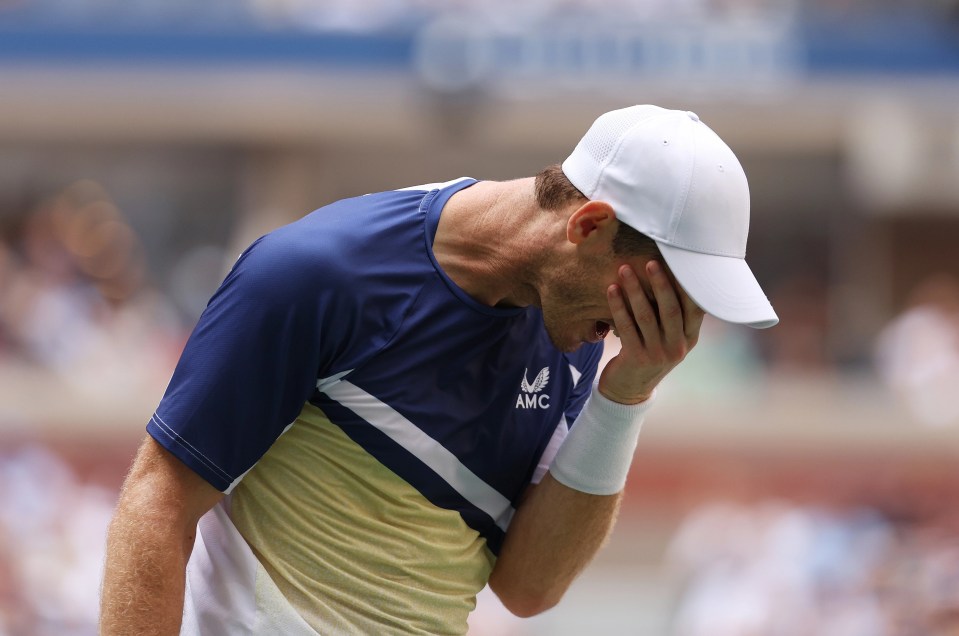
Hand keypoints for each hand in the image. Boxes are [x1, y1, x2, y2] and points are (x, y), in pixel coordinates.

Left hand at [598, 260, 704, 403]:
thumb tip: (677, 274)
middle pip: (671, 309)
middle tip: (650, 261)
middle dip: (660, 283)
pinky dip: (618, 306)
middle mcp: (678, 346)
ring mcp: (658, 354)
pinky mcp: (636, 358)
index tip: (679, 262)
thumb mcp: (670, 338)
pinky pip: (626, 326)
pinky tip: (611, 290)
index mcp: (690, 338)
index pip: (695, 308)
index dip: (687, 285)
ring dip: (634, 290)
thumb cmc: (650, 353)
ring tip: (624, 270)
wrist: (629, 390)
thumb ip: (675, 315)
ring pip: (646, 316)